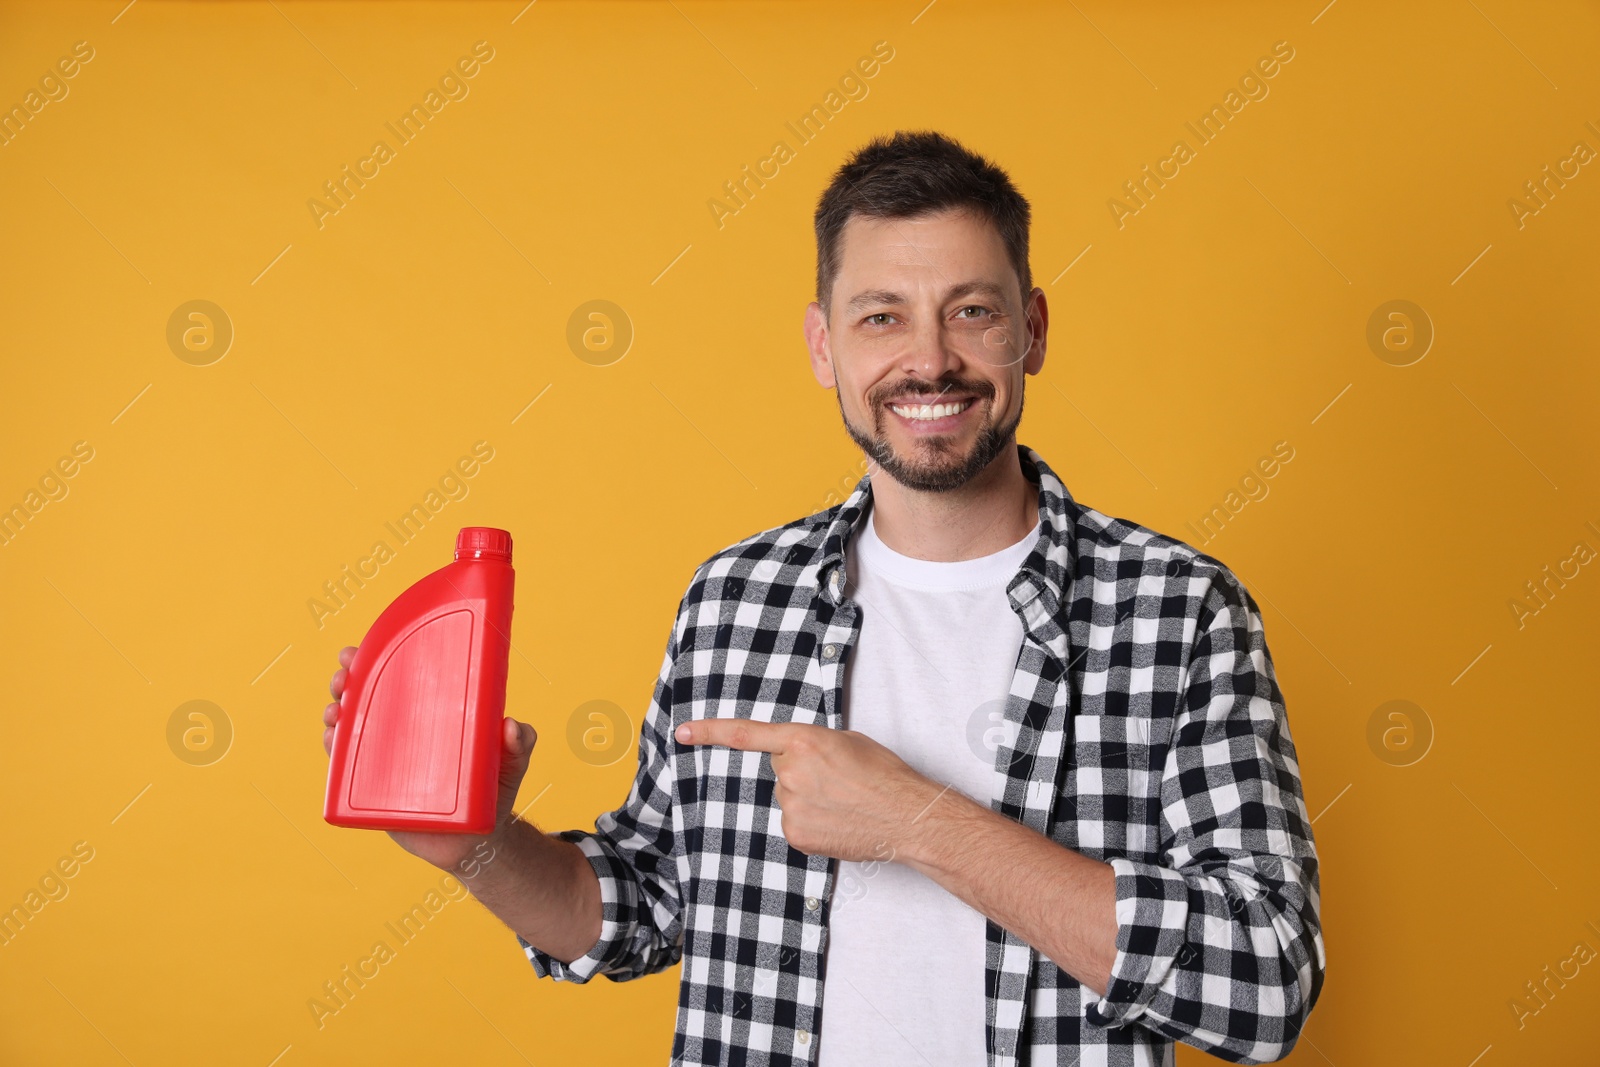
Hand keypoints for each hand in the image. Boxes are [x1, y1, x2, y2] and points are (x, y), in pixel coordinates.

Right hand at [324, 645, 537, 875]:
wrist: (478, 840)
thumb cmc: (495, 788)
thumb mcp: (512, 760)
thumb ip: (520, 742)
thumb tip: (510, 726)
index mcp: (433, 712)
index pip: (400, 676)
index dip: (376, 658)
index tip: (360, 649)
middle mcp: (404, 730)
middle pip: (367, 696)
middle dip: (348, 680)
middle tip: (345, 675)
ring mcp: (386, 759)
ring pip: (351, 728)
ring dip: (336, 712)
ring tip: (336, 709)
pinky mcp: (375, 792)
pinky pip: (347, 768)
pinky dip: (335, 750)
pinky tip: (332, 738)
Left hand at [674, 718, 945, 862]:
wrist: (905, 816)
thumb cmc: (884, 775)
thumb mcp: (848, 741)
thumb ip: (812, 745)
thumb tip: (795, 755)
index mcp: (803, 741)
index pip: (746, 734)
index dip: (710, 732)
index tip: (683, 731)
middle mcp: (790, 772)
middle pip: (779, 770)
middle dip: (800, 772)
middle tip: (835, 780)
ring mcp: (791, 806)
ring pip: (787, 798)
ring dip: (807, 799)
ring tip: (842, 803)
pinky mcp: (796, 835)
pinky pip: (793, 823)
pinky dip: (811, 822)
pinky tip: (837, 822)